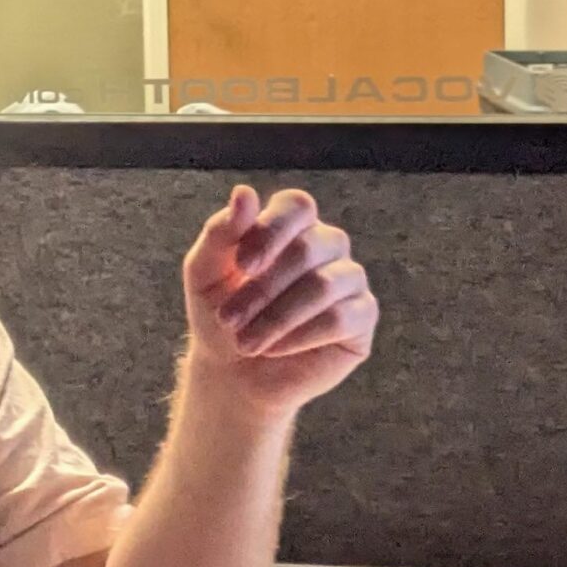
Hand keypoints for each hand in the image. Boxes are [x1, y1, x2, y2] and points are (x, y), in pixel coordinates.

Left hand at [182, 185, 377, 415]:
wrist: (232, 373)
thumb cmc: (220, 313)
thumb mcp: (205, 273)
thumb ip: (221, 232)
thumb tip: (244, 193)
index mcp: (290, 225)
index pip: (296, 205)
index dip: (271, 230)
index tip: (241, 264)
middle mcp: (326, 245)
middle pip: (309, 248)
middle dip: (262, 288)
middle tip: (228, 319)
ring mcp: (348, 280)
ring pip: (325, 285)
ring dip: (277, 317)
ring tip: (245, 342)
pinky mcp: (362, 318)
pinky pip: (341, 318)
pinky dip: (300, 335)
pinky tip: (274, 349)